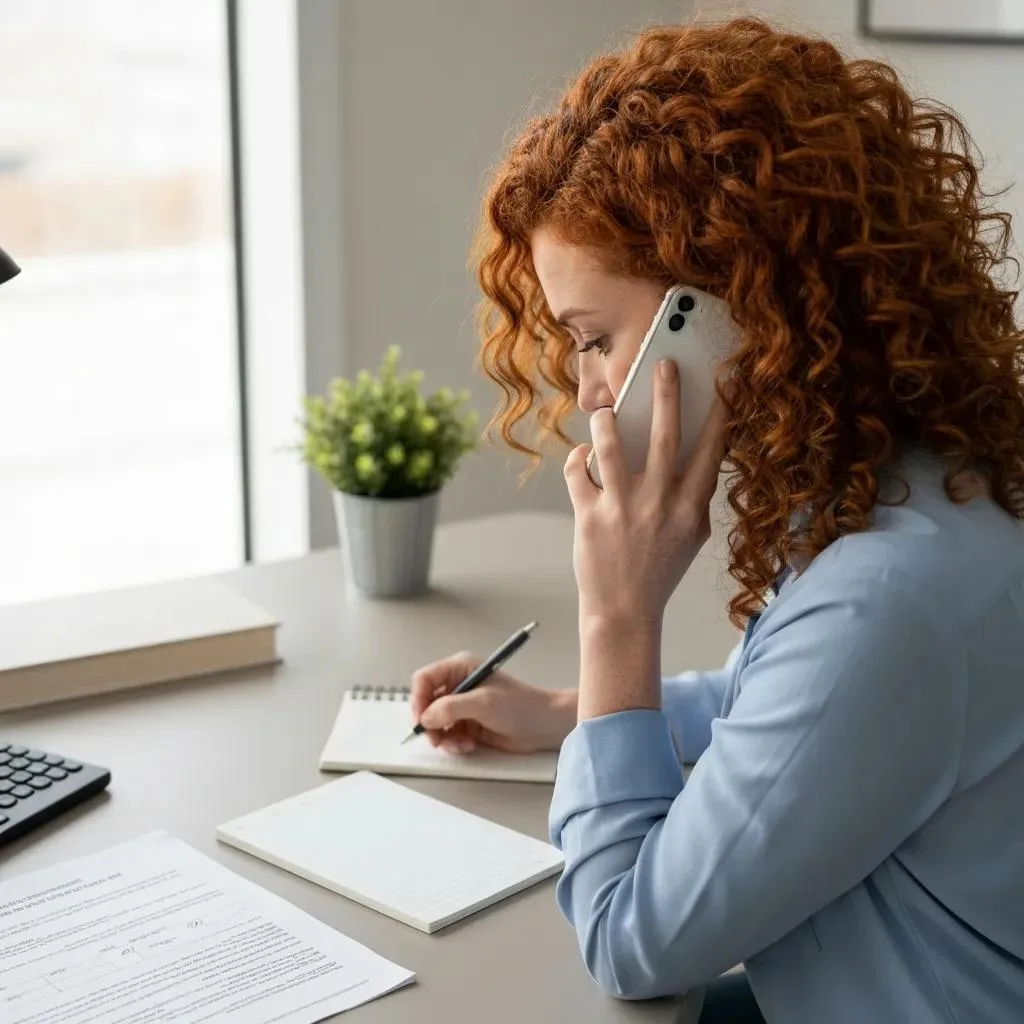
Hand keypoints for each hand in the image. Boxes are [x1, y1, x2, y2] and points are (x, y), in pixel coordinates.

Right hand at [410, 652, 576, 753]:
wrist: (543, 726)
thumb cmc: (520, 706)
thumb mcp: (482, 703)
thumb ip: (451, 708)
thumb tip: (425, 717)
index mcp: (460, 668)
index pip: (425, 679)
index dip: (418, 699)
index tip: (420, 720)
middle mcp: (458, 685)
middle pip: (426, 703)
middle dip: (429, 723)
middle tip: (437, 739)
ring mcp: (462, 706)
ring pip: (434, 723)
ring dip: (442, 737)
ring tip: (460, 744)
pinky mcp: (467, 724)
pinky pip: (447, 735)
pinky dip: (452, 743)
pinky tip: (468, 746)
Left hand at [564, 358, 727, 630]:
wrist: (623, 612)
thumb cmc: (659, 571)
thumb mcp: (691, 537)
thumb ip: (695, 498)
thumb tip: (693, 455)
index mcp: (690, 508)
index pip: (711, 452)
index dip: (720, 415)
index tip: (725, 384)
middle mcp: (659, 503)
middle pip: (664, 436)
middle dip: (665, 395)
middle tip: (664, 364)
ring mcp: (622, 508)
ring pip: (610, 446)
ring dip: (606, 423)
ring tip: (606, 412)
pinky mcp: (589, 515)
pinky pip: (578, 470)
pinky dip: (577, 458)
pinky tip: (582, 455)